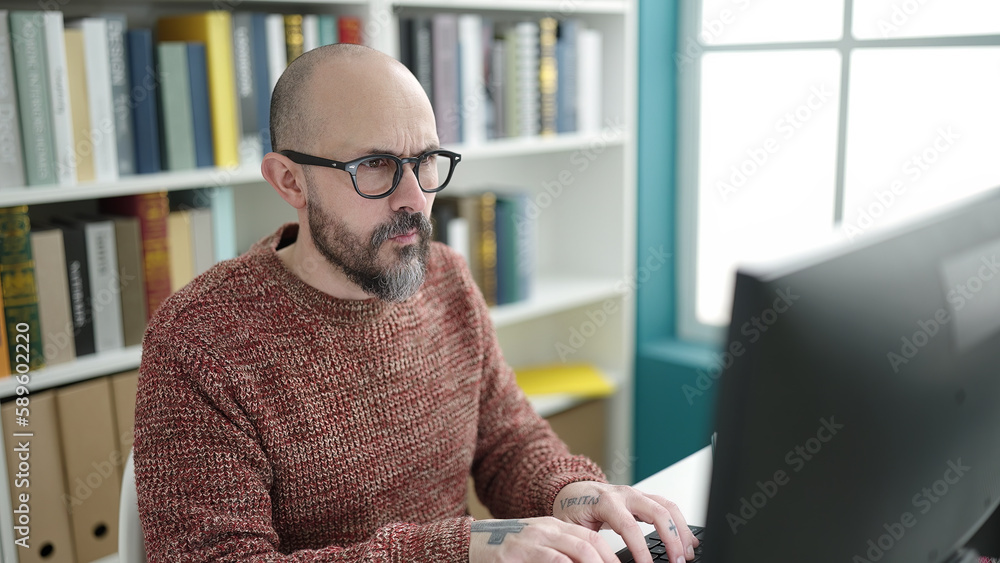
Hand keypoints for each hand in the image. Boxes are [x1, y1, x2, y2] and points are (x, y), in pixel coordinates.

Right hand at [468, 516, 618, 562]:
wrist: (474, 541)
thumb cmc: (509, 548)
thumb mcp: (539, 546)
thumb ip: (562, 553)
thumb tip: (588, 561)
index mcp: (555, 527)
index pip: (592, 538)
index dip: (611, 556)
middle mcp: (547, 529)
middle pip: (589, 543)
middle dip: (608, 561)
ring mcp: (533, 539)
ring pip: (576, 549)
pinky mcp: (517, 551)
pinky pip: (551, 558)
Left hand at [552, 481, 699, 562]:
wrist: (572, 491)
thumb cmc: (572, 509)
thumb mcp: (572, 528)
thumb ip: (586, 543)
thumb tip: (595, 561)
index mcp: (605, 502)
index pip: (629, 526)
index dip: (640, 549)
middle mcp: (624, 494)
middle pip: (657, 512)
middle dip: (671, 538)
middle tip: (677, 561)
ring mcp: (636, 494)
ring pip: (667, 506)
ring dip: (681, 530)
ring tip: (687, 553)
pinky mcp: (643, 498)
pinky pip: (667, 506)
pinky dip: (680, 523)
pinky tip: (687, 539)